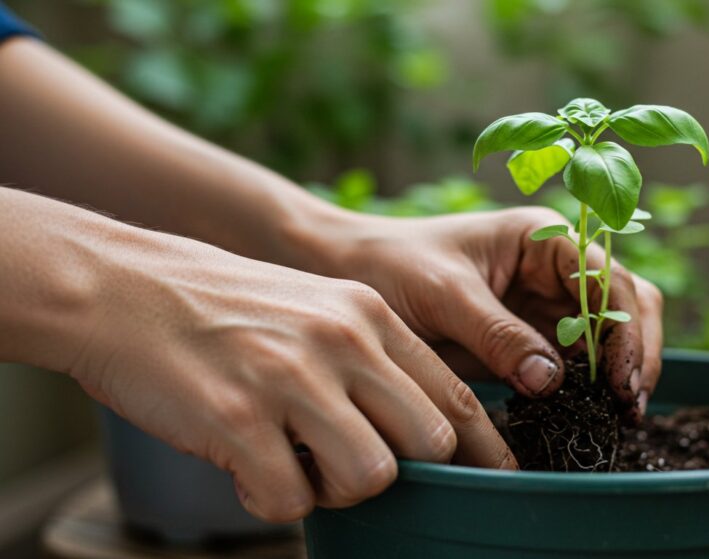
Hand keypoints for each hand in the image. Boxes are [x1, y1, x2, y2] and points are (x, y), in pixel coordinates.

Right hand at [61, 219, 514, 521]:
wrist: (121, 288)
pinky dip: (270, 501)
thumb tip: (423, 430)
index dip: (481, 448)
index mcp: (369, 314)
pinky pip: (290, 501)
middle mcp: (342, 340)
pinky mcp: (237, 418)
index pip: (456, 394)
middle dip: (399, 470)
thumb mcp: (317, 309)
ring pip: (371, 477)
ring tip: (291, 463)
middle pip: (429, 441)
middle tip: (345, 461)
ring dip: (333, 489)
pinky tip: (244, 468)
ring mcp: (292, 378)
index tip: (493, 479)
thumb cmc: (223, 309)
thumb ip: (372, 360)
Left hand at [302, 207, 663, 414]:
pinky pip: (572, 365)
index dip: (624, 330)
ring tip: (618, 418)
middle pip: (625, 306)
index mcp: (544, 238)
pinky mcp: (526, 341)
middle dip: (634, 353)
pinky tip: (586, 416)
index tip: (619, 381)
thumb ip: (497, 333)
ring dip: (617, 374)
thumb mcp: (443, 294)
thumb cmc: (389, 263)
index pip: (609, 280)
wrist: (346, 275)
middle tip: (628, 407)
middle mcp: (555, 269)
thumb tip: (551, 380)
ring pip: (608, 338)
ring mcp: (544, 306)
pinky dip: (586, 389)